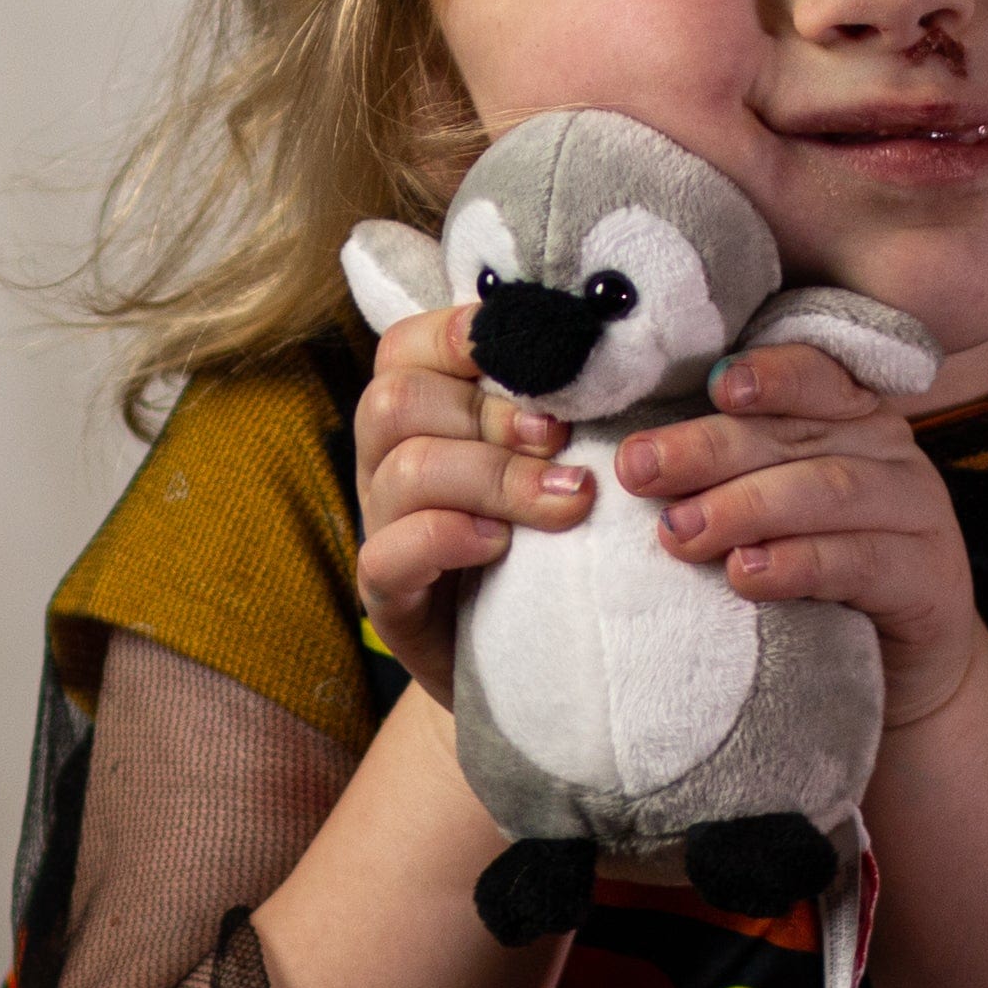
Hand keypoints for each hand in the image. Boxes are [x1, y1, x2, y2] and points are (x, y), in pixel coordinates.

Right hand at [355, 304, 595, 706]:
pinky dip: (449, 537)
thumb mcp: (546, 454)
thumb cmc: (546, 530)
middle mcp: (383, 459)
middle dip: (491, 414)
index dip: (468, 338)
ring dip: (495, 476)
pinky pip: (387, 555)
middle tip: (561, 440)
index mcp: (416, 409)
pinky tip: (500, 545)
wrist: (532, 649)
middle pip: (397, 400)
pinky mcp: (387, 598)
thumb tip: (607, 348)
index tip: (546, 362)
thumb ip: (552, 402)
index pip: (408, 345)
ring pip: (404, 470)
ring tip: (566, 500)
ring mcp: (380, 528)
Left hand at [613, 346, 977, 728]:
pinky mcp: (925, 576)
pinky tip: (745, 575)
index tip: (709, 385)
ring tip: (679, 531)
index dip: (767, 374)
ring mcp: (916, 509)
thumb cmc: (818, 570)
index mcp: (849, 413)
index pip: (812, 374)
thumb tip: (634, 458)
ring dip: (744, 507)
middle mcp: (888, 448)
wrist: (905, 664)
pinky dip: (796, 564)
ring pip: (827, 490)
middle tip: (640, 469)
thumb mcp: (775, 505)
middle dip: (710, 448)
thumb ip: (728, 469)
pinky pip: (857, 560)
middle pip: (797, 434)